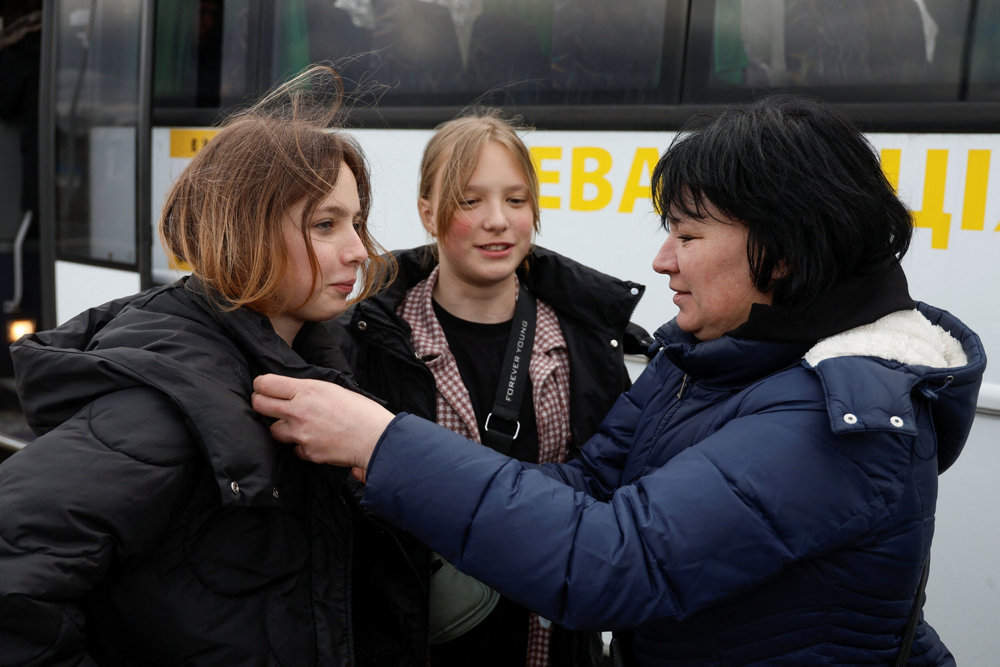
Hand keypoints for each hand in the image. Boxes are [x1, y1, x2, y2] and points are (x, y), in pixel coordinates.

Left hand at [251, 374, 393, 469]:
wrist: (376, 438)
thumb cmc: (362, 411)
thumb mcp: (334, 388)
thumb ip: (309, 390)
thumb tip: (292, 391)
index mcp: (307, 390)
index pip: (266, 384)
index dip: (261, 384)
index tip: (263, 387)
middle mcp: (299, 411)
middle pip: (260, 405)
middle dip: (260, 403)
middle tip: (266, 404)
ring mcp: (300, 434)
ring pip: (273, 430)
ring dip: (281, 428)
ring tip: (296, 425)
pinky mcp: (307, 453)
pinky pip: (294, 449)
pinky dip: (300, 446)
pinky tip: (315, 441)